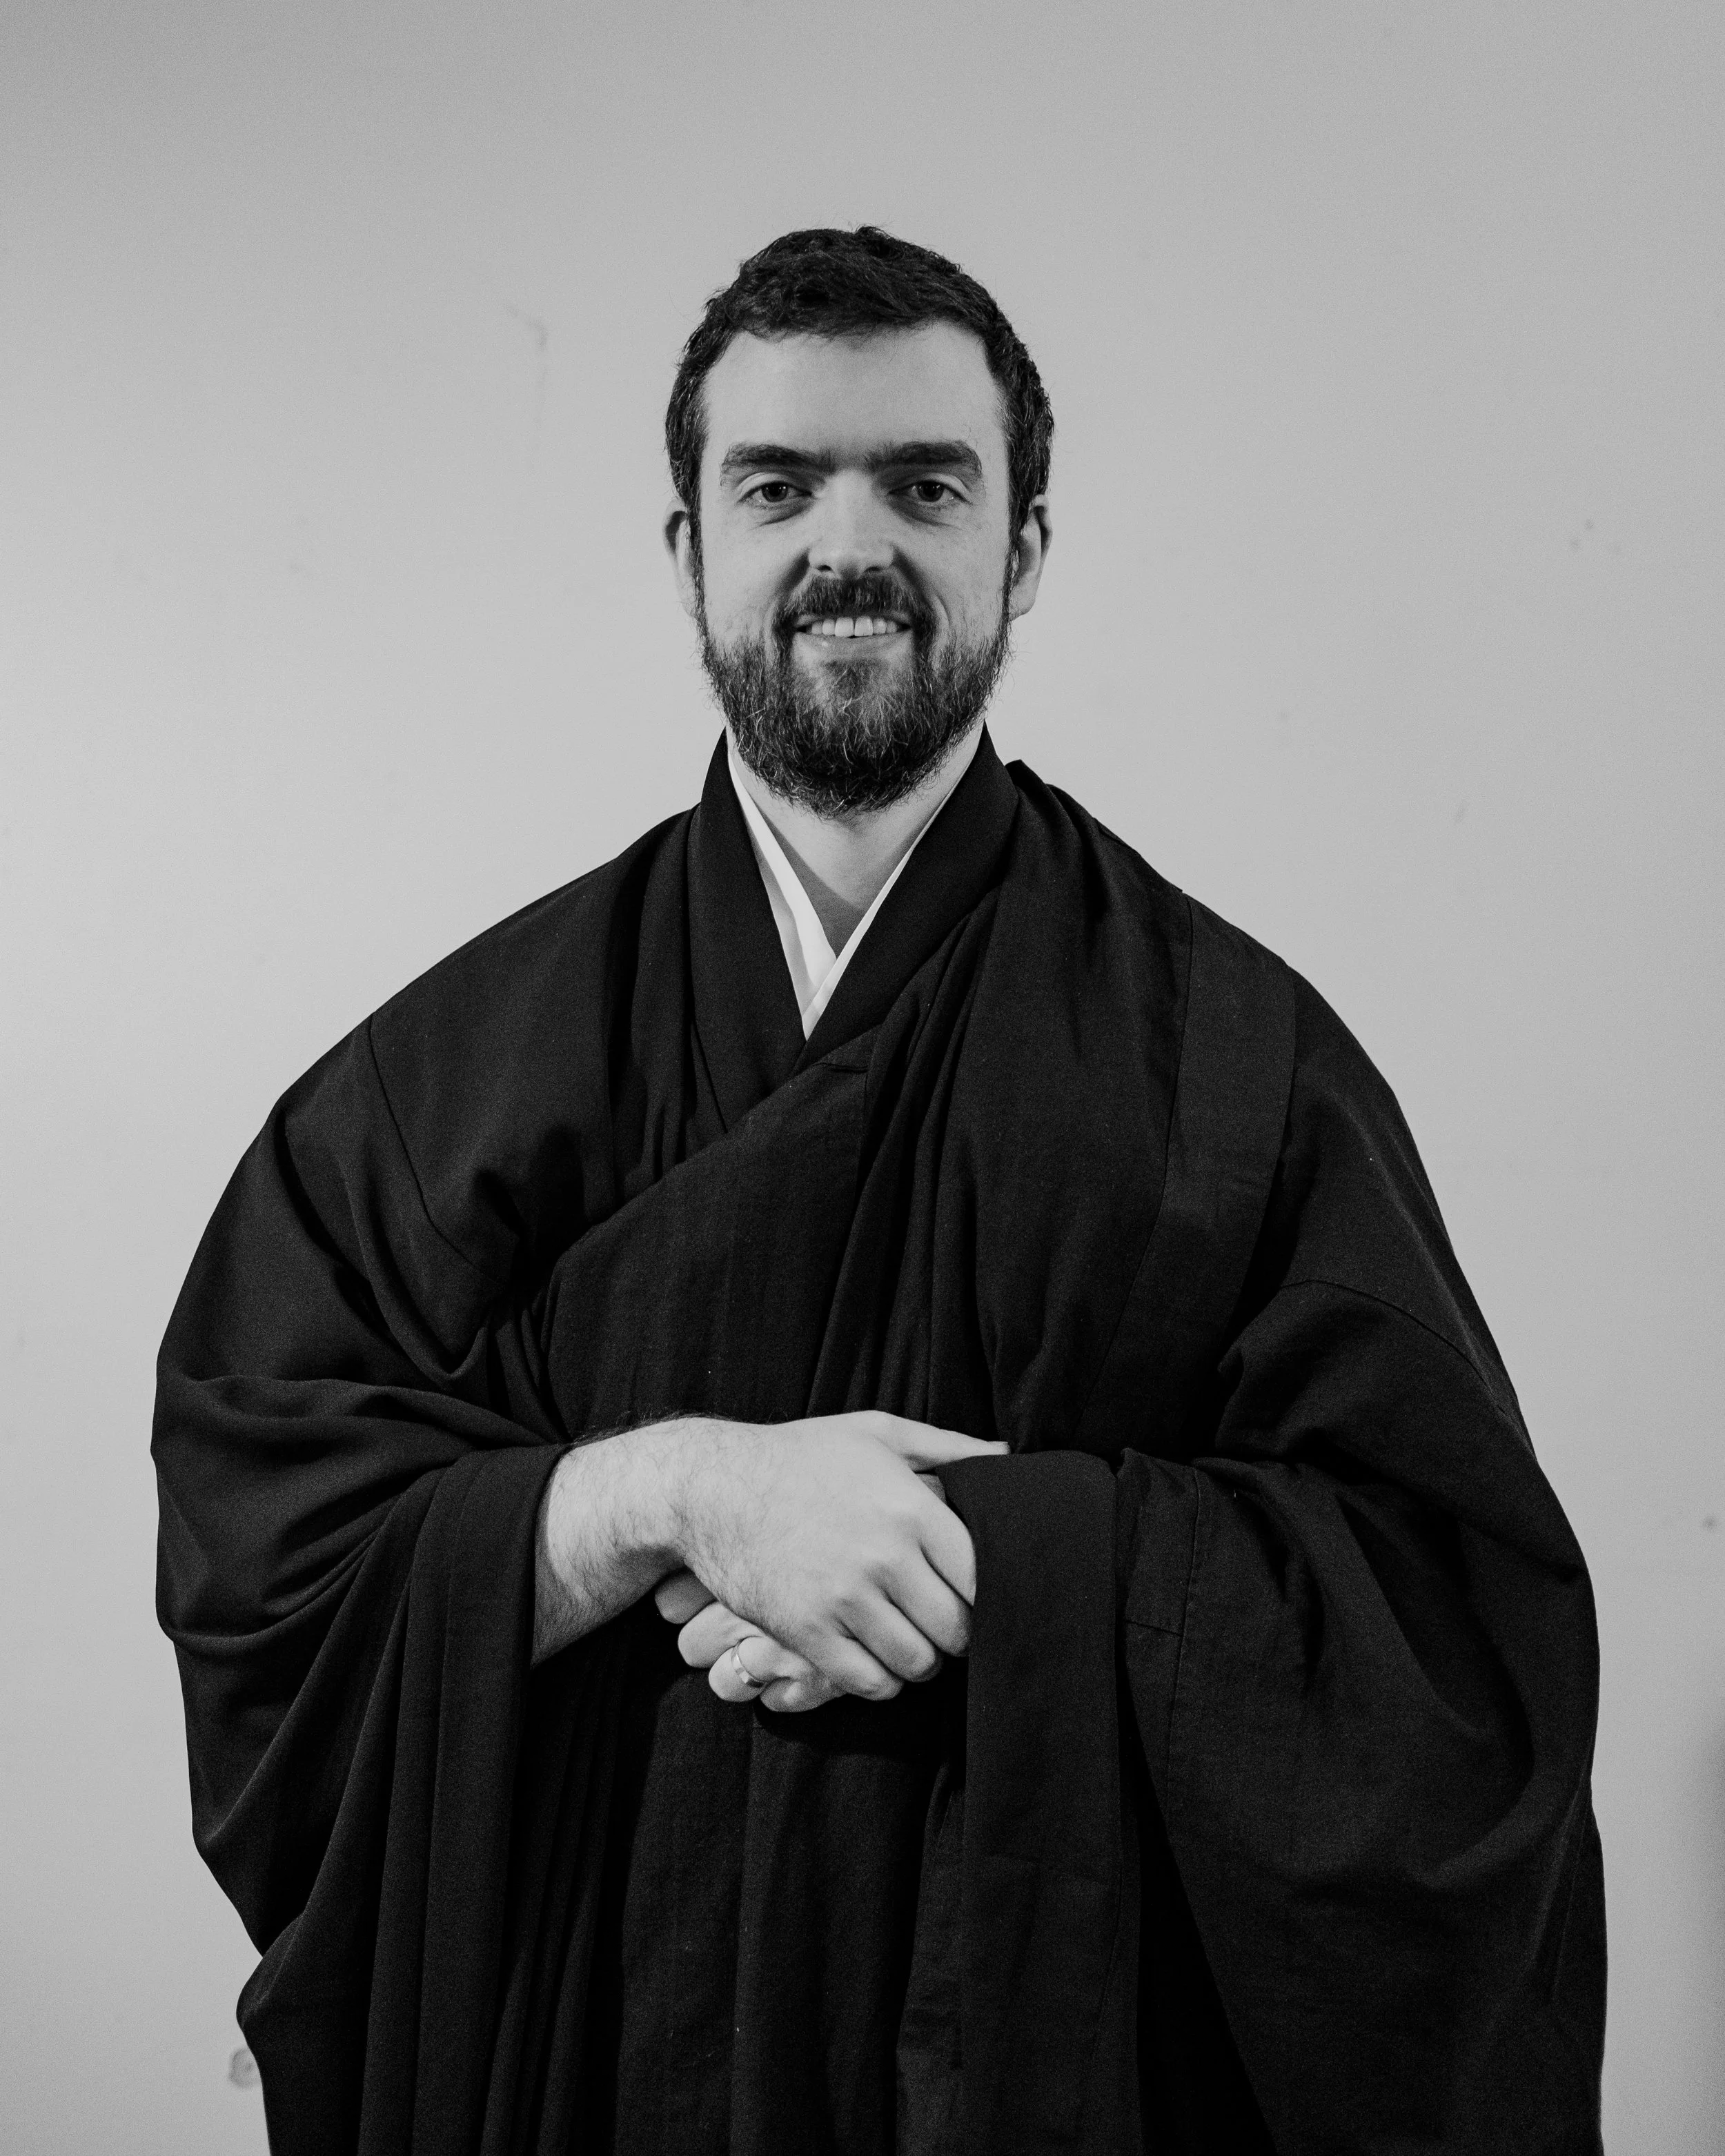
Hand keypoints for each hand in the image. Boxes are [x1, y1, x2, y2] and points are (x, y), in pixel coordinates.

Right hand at [663, 1410, 1002, 1705]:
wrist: (712, 1488)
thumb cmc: (802, 1456)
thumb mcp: (877, 1433)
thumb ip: (948, 1447)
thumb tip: (1008, 1453)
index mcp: (911, 1507)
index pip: (983, 1577)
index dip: (988, 1593)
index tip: (973, 1592)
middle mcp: (884, 1556)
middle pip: (957, 1628)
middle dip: (957, 1632)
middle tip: (942, 1622)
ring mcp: (843, 1598)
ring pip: (917, 1663)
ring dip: (920, 1660)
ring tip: (910, 1640)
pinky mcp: (806, 1632)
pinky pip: (869, 1682)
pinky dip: (881, 1679)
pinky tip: (873, 1655)